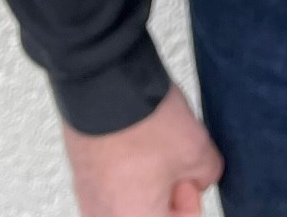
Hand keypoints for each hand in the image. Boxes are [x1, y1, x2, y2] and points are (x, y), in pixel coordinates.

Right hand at [62, 82, 225, 214]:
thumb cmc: (141, 121)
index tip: (191, 178)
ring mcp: (88, 196)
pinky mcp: (79, 173)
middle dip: (167, 192)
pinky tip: (136, 140)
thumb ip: (206, 174)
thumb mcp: (197, 149)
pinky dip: (127, 169)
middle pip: (149, 212)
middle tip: (175, 162)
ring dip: (147, 181)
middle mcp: (105, 216)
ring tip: (155, 147)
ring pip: (129, 199)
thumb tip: (198, 177)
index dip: (191, 201)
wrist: (102, 82)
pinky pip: (110, 184)